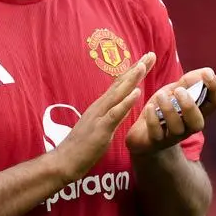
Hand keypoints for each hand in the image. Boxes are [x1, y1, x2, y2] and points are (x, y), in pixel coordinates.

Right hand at [51, 52, 155, 181]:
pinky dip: (126, 102)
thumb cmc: (81, 147)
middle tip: (150, 54)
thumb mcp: (100, 127)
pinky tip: (137, 93)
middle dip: (136, 69)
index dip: (132, 72)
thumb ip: (111, 115)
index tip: (146, 60)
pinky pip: (115, 113)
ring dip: (131, 79)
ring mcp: (99, 116)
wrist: (64, 161)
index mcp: (100, 106)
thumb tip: (124, 107)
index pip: (119, 85)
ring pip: (117, 94)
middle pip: (120, 84)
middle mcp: (99, 107)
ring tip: (143, 65)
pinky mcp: (101, 129)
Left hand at [125, 68, 215, 156]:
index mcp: (198, 112)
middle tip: (178, 90)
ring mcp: (172, 135)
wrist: (144, 132)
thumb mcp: (176, 91)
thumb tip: (208, 71)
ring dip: (169, 110)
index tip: (207, 74)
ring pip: (177, 128)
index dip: (215, 88)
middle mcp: (188, 126)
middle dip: (189, 106)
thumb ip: (191, 81)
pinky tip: (150, 107)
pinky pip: (157, 133)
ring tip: (160, 95)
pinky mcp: (156, 140)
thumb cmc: (164, 108)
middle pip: (198, 122)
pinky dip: (153, 119)